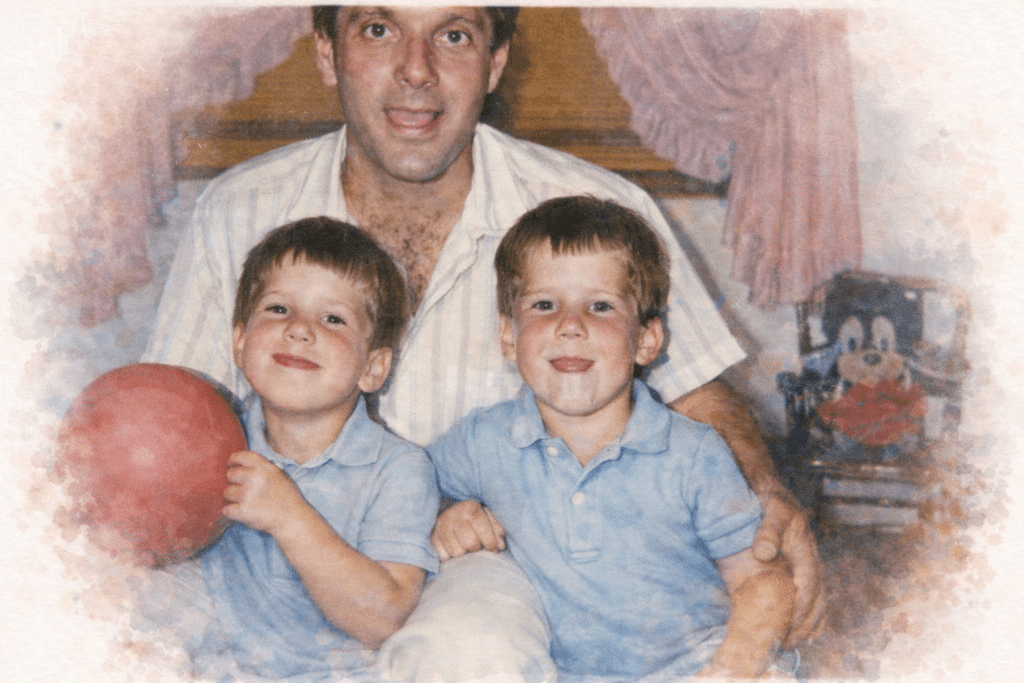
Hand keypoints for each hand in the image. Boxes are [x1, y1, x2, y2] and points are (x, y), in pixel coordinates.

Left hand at [222, 450, 306, 534]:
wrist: (292, 518)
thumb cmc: (287, 497)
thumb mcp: (279, 475)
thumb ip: (262, 468)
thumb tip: (243, 465)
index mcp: (263, 467)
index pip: (240, 456)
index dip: (232, 461)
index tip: (230, 465)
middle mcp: (253, 478)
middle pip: (230, 474)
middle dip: (234, 482)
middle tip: (242, 490)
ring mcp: (247, 495)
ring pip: (227, 492)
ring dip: (233, 498)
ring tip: (245, 503)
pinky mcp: (242, 511)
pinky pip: (226, 509)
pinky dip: (232, 512)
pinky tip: (241, 513)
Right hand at [431, 500, 505, 560]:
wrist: (448, 511)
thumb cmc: (473, 517)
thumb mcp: (487, 517)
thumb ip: (497, 530)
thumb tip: (500, 545)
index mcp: (471, 508)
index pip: (483, 529)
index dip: (491, 542)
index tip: (493, 548)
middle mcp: (454, 514)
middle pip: (470, 543)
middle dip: (476, 548)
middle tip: (476, 546)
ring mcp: (441, 526)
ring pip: (457, 552)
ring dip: (464, 553)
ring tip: (465, 547)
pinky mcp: (432, 537)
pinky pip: (444, 556)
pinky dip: (450, 556)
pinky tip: (454, 548)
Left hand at [752, 490, 826, 647]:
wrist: (768, 488)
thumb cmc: (767, 500)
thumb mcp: (768, 509)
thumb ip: (767, 531)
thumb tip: (763, 553)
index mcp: (804, 546)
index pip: (808, 583)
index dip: (801, 607)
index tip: (789, 625)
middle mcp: (810, 557)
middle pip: (818, 597)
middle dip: (806, 623)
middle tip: (789, 642)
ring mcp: (808, 562)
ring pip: (818, 600)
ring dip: (809, 623)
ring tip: (793, 643)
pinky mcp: (801, 566)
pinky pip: (813, 596)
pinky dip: (810, 616)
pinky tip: (801, 631)